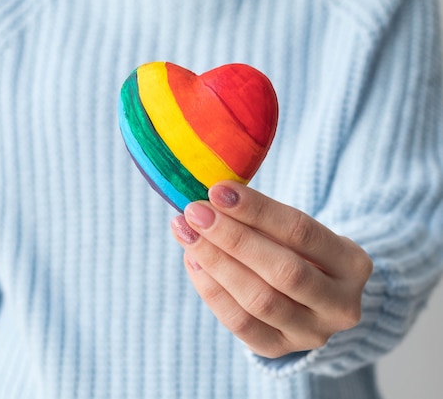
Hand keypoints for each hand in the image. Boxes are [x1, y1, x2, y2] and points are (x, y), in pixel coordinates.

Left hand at [170, 181, 372, 358]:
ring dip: (215, 262)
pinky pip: (240, 323)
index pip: (302, 232)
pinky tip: (193, 261)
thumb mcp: (297, 233)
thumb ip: (263, 219)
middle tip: (195, 212)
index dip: (257, 211)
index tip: (218, 191)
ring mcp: (312, 333)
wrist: (313, 299)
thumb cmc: (298, 252)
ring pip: (259, 300)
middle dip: (233, 238)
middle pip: (283, 271)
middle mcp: (341, 305)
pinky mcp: (280, 349)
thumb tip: (212, 199)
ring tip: (186, 233)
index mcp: (353, 264)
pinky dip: (211, 290)